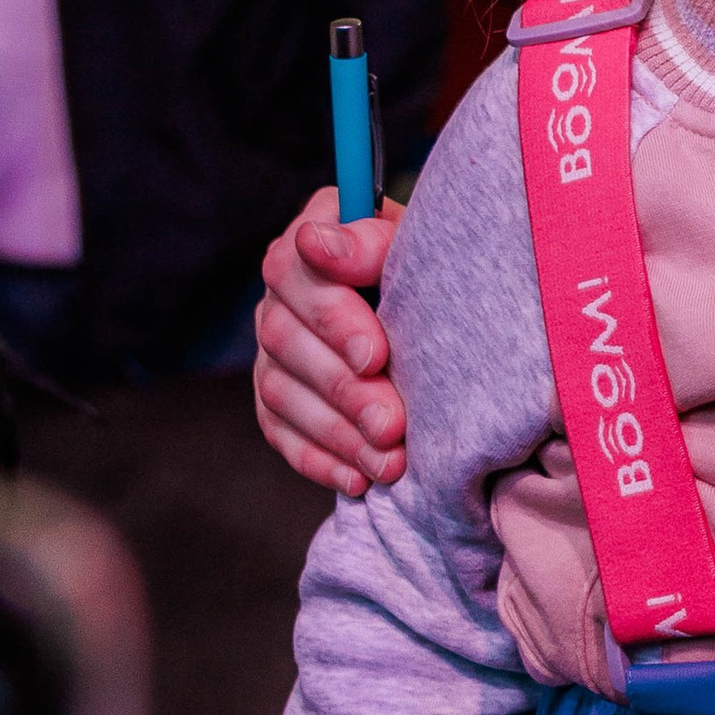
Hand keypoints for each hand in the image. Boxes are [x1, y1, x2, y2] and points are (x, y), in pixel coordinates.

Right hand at [255, 190, 409, 490]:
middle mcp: (281, 292)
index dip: (333, 319)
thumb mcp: (416, 242)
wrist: (441, 302)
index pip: (294, 272)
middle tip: (391, 424)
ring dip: (336, 433)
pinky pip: (281, 431)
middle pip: (286, 340)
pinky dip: (320, 460)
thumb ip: (372, 241)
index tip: (376, 356)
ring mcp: (273, 346)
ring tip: (388, 462)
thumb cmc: (435, 264)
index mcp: (311, 236)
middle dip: (343, 389)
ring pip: (282, 392)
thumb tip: (315, 244)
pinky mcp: (277, 395)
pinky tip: (359, 479)